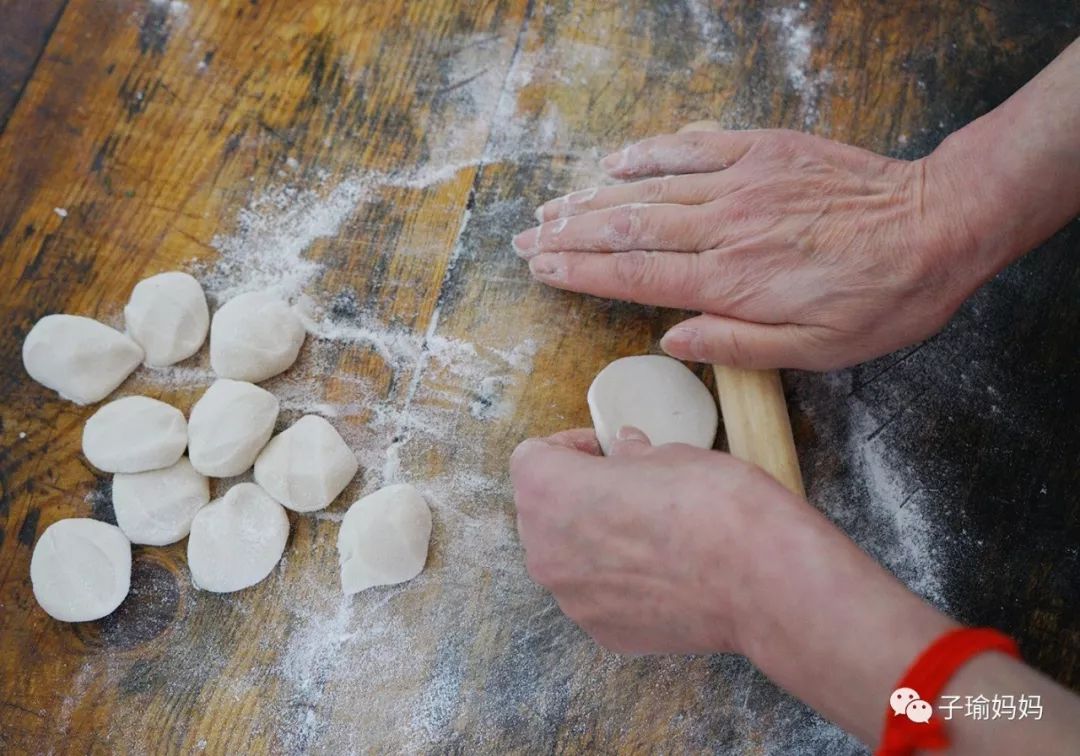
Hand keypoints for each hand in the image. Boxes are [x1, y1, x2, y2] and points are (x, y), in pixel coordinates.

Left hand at [510, 425, 824, 654]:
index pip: (531, 457)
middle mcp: (545, 548)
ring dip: (593, 540)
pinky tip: (661, 570)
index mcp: (549, 491)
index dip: (568, 447)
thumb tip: (625, 451)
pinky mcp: (602, 631)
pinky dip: (616, 581)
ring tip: (648, 531)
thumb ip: (632, 455)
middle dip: (576, 495)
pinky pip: (595, 595)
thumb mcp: (672, 454)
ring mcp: (571, 598)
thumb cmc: (715, 506)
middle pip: (541, 510)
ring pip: (567, 557)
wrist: (761, 581)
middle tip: (626, 487)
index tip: (602, 449)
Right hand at [513, 124, 979, 370]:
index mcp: (732, 282)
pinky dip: (650, 152)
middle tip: (525, 238)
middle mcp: (725, 227)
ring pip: (649, 188)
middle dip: (568, 234)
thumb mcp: (818, 351)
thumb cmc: (881, 299)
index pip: (634, 275)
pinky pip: (693, 146)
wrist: (937, 226)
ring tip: (552, 206)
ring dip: (593, 198)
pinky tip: (617, 159)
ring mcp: (742, 183)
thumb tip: (672, 340)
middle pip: (626, 229)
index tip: (541, 268)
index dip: (579, 272)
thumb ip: (738, 346)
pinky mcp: (764, 151)